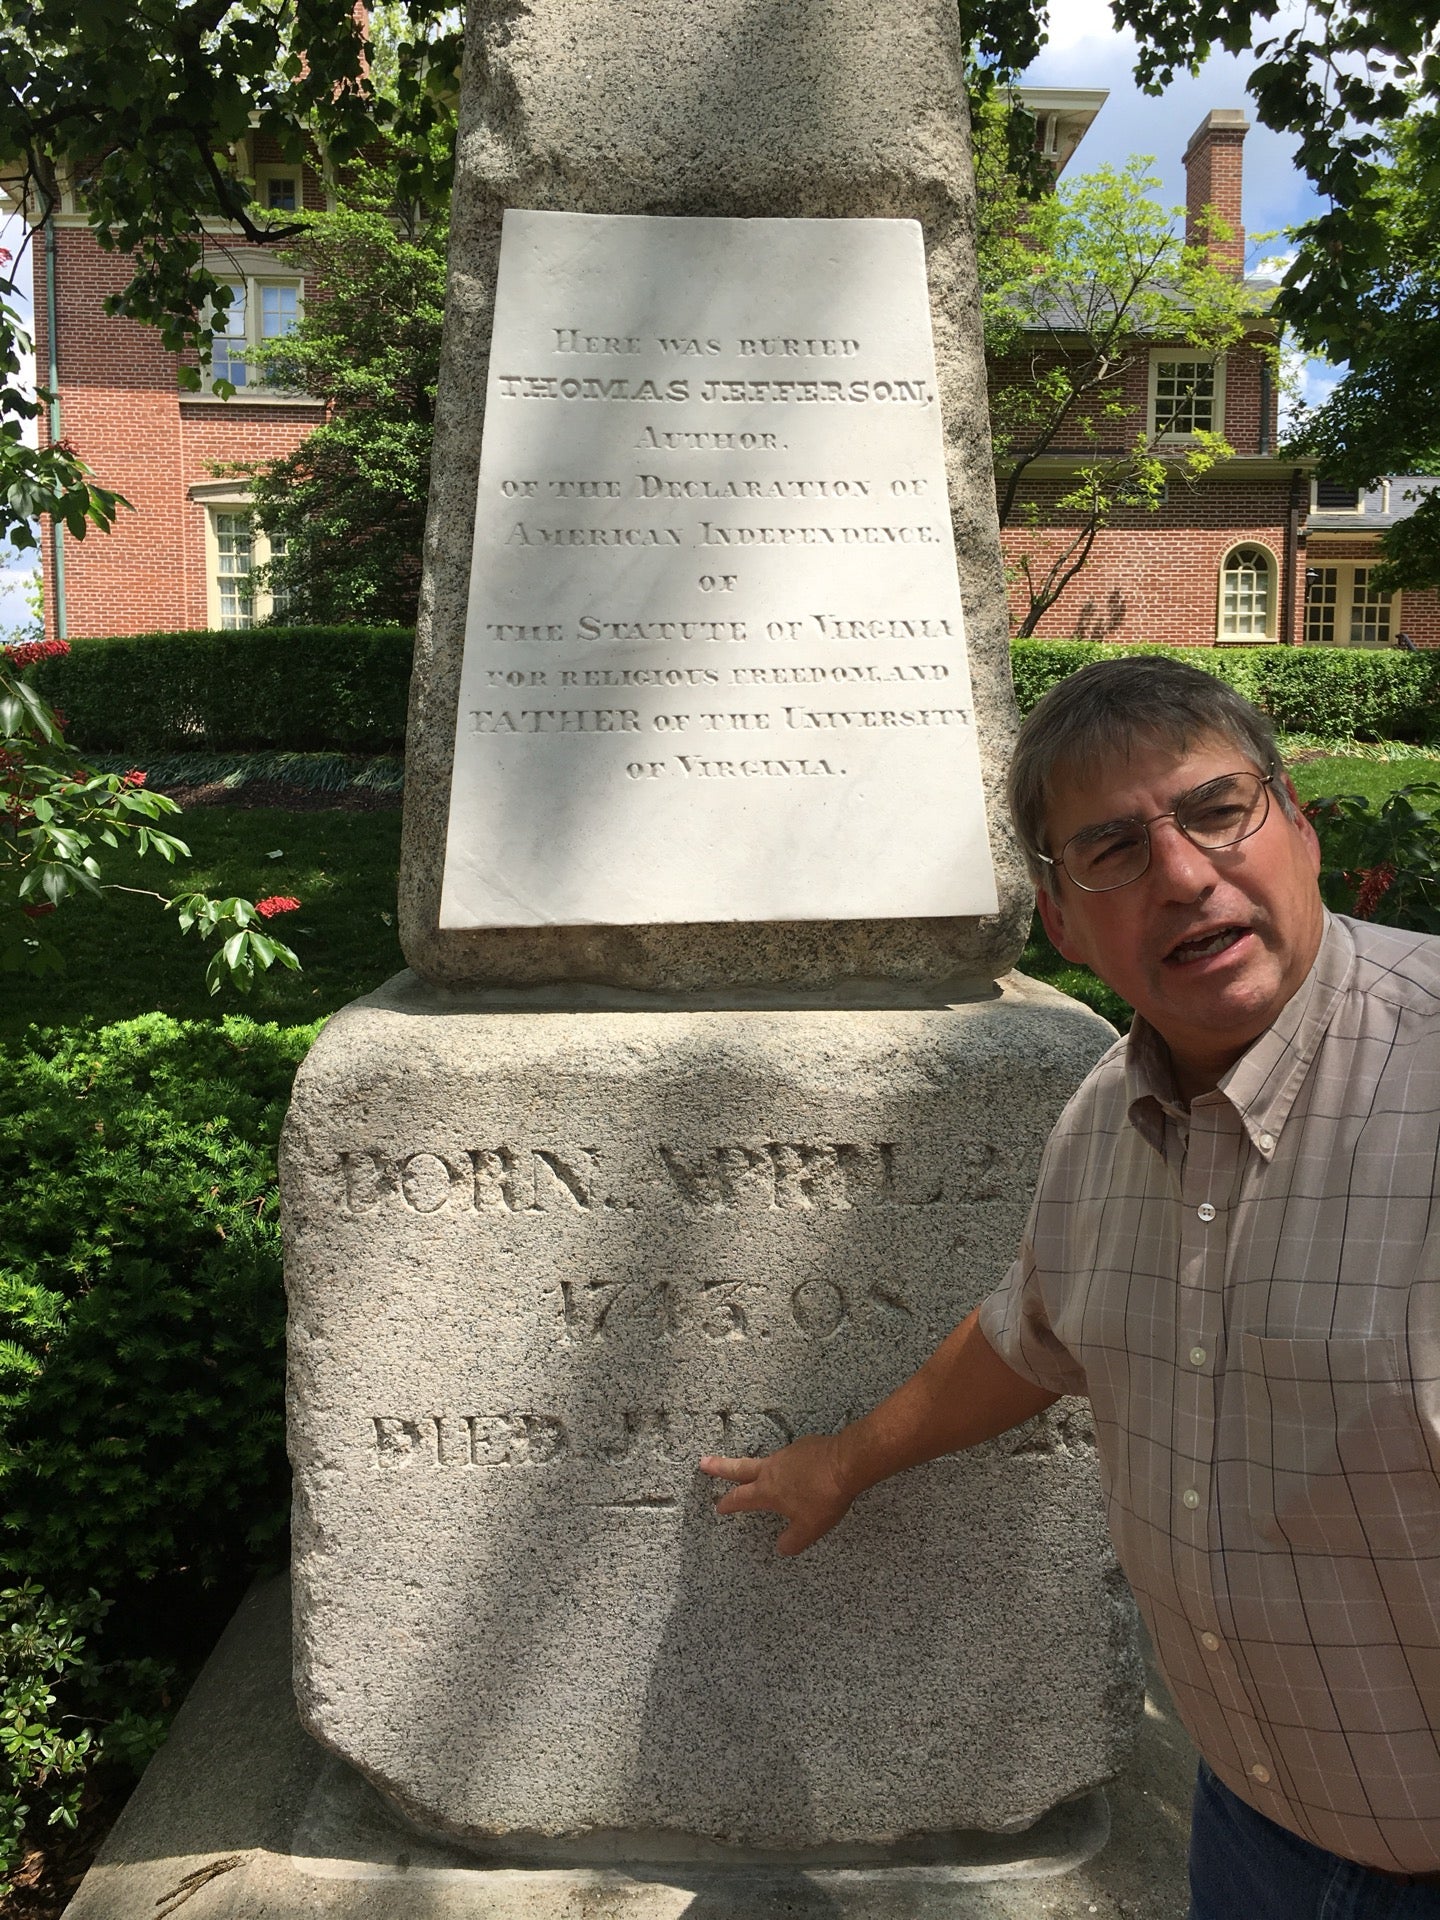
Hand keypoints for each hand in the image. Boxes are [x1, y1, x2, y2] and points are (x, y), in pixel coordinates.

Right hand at [699, 1434, 855, 1555]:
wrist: (845, 1462)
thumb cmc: (824, 1497)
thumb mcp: (809, 1528)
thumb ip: (792, 1541)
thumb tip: (781, 1548)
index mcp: (768, 1491)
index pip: (740, 1498)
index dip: (727, 1503)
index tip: (718, 1506)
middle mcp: (771, 1470)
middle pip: (739, 1468)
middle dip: (720, 1467)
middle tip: (704, 1463)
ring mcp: (786, 1455)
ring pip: (764, 1461)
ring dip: (755, 1466)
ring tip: (756, 1471)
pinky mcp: (802, 1447)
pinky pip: (789, 1457)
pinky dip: (787, 1464)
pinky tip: (797, 1469)